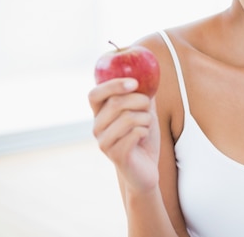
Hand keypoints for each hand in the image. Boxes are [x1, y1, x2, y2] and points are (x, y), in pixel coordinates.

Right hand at [88, 78, 160, 192]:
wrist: (146, 168)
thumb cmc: (144, 137)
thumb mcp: (145, 112)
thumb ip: (143, 95)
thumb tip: (148, 75)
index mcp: (100, 114)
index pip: (94, 94)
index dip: (112, 85)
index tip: (134, 83)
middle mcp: (97, 127)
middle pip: (116, 103)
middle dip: (140, 101)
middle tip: (148, 106)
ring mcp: (103, 142)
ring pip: (128, 118)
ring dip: (146, 119)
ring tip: (146, 126)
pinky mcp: (115, 154)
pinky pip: (135, 133)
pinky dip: (145, 131)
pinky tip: (143, 138)